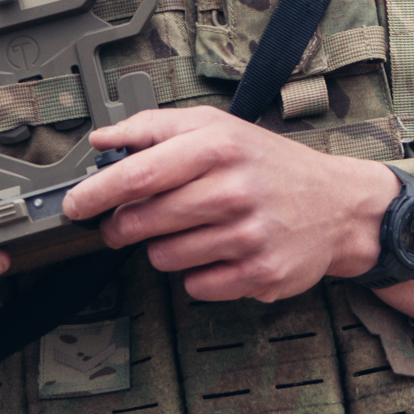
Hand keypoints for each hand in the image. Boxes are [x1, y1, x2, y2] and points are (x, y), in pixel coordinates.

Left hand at [63, 109, 413, 310]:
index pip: (138, 174)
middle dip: (123, 227)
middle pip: (142, 222)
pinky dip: (197, 274)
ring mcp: (247, 236)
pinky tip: (218, 252)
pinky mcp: (258, 274)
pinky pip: (195, 285)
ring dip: (163, 249)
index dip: (96, 193)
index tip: (74, 205)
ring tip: (190, 232)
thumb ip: (156, 128)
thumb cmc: (270, 164)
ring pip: (163, 258)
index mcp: (219, 147)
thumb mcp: (218, 128)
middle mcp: (234, 190)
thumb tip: (102, 140)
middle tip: (128, 223)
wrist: (338, 204)